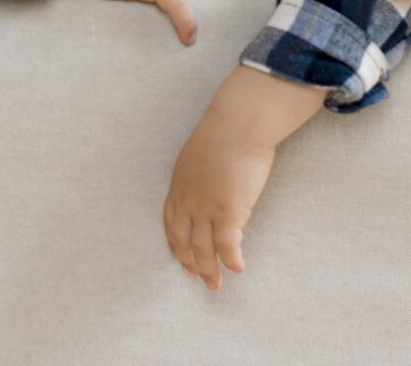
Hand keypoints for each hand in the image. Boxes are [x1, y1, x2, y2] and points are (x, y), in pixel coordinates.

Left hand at [163, 67, 324, 289]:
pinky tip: (238, 268)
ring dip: (210, 270)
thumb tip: (211, 184)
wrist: (238, 124)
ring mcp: (206, 207)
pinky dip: (232, 260)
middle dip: (190, 262)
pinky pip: (228, 246)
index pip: (171, 222)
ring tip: (215, 285)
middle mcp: (188, 199)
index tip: (182, 256)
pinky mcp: (228, 212)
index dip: (176, 243)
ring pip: (203, 249)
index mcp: (179, 184)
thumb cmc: (224, 131)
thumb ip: (199, 174)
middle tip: (198, 277)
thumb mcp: (198, 154)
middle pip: (184, 240)